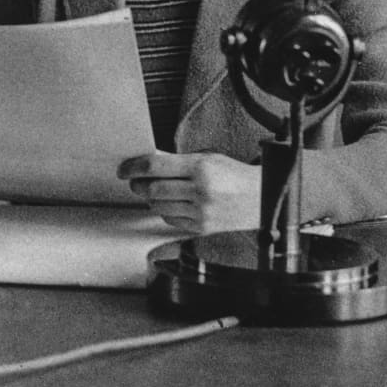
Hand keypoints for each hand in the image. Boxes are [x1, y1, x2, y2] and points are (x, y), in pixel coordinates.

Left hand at [117, 152, 259, 233]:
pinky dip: (165, 212)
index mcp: (201, 167)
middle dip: (138, 185)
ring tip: (154, 191)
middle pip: (152, 188)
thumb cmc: (235, 175)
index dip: (133, 167)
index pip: (154, 166)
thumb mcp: (207, 158)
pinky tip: (171, 204)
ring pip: (159, 206)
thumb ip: (177, 160)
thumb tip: (148, 159)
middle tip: (135, 181)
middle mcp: (200, 191)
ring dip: (151, 198)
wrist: (262, 198)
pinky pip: (170, 220)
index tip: (124, 169)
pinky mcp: (202, 228)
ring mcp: (201, 212)